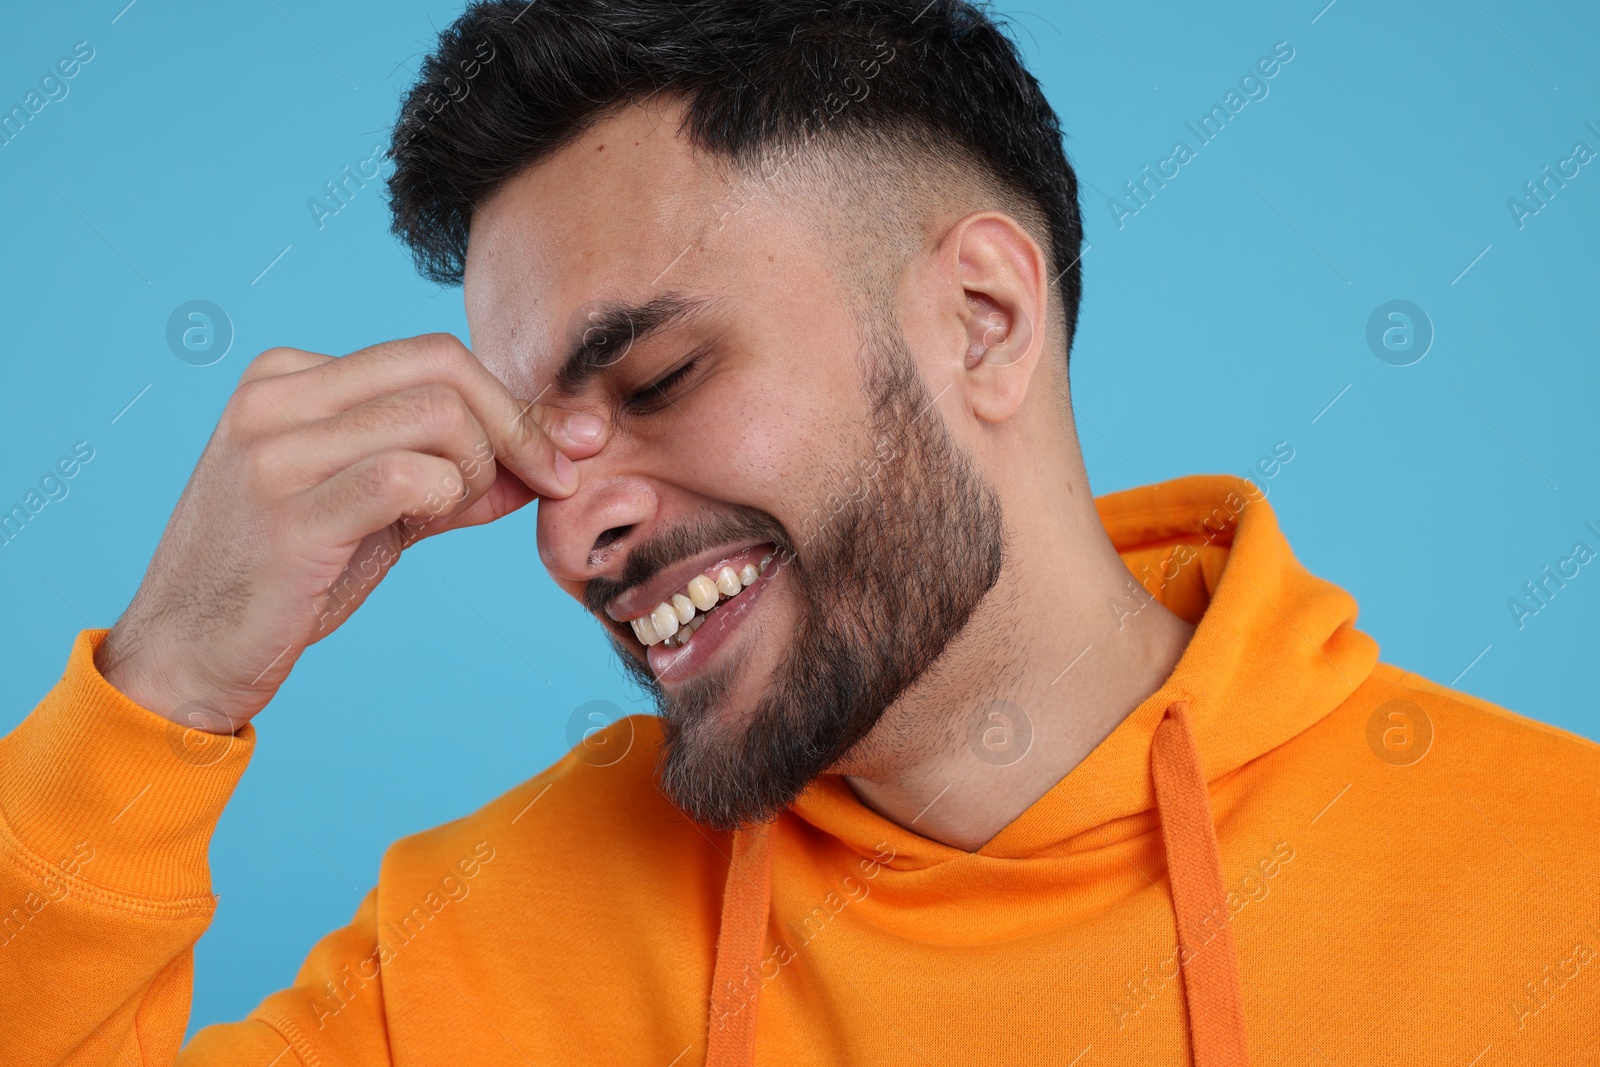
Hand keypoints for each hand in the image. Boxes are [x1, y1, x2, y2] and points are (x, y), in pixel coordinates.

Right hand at [96, 334, 603, 732]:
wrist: (187, 655)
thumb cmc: (286, 579)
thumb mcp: (379, 511)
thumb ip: (457, 476)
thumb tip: (560, 452)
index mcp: (290, 377)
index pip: (432, 356)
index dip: (512, 403)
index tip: (564, 453)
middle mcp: (276, 396)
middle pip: (443, 368)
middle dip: (516, 426)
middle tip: (548, 480)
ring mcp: (276, 449)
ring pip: (437, 416)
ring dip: (475, 470)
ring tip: (444, 513)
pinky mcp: (289, 511)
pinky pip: (407, 475)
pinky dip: (444, 499)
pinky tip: (420, 526)